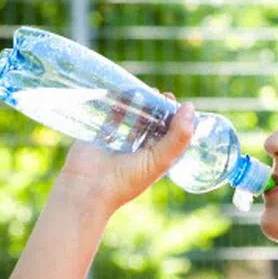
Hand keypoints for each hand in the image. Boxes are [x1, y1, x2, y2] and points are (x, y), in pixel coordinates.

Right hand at [56, 90, 194, 213]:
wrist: (87, 188)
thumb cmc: (126, 179)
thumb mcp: (160, 160)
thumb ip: (178, 136)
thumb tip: (190, 107)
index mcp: (154, 161)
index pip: (171, 137)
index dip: (178, 121)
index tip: (181, 104)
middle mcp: (138, 153)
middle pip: (153, 126)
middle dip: (160, 110)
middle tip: (162, 94)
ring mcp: (119, 144)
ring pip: (133, 120)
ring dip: (140, 105)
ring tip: (145, 90)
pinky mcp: (101, 136)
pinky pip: (112, 115)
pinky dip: (118, 104)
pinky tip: (124, 91)